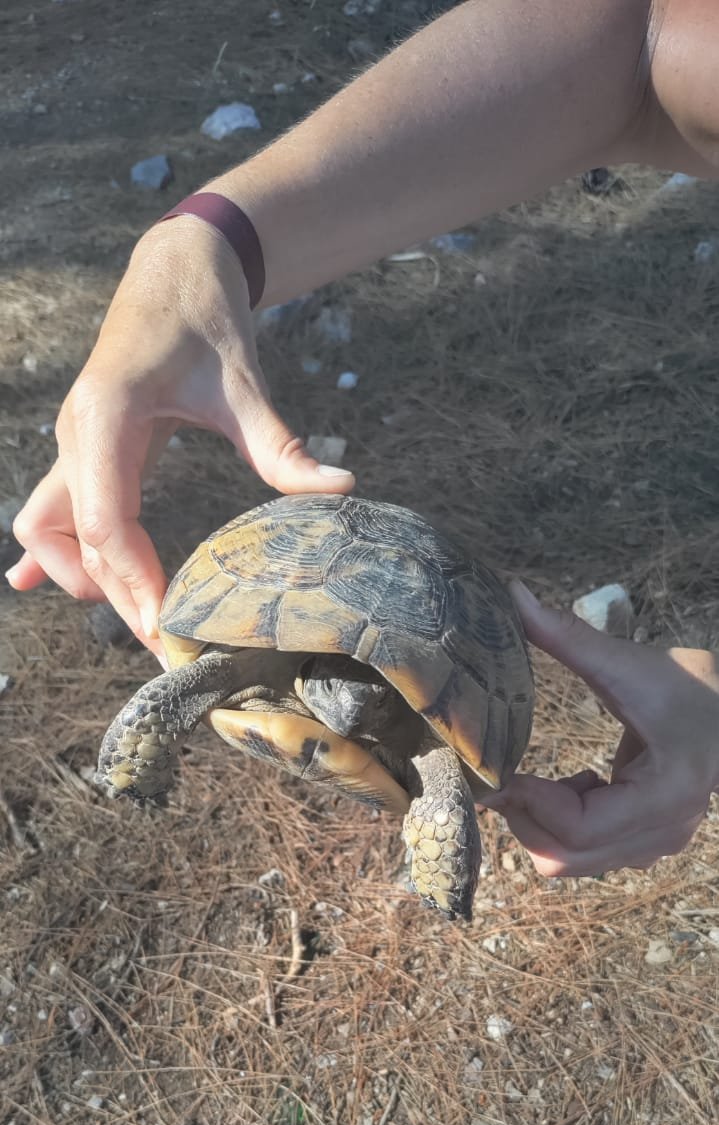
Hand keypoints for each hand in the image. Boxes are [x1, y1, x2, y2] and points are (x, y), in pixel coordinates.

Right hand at [7, 220, 354, 657]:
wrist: (174, 271)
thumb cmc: (206, 322)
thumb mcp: (246, 386)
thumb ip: (284, 447)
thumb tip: (343, 490)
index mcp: (109, 416)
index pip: (106, 522)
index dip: (133, 582)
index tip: (166, 628)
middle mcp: (77, 433)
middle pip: (80, 542)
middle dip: (119, 598)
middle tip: (167, 646)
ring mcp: (72, 442)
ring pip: (48, 529)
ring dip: (79, 576)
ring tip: (136, 612)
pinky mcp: (81, 449)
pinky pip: (48, 508)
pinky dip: (44, 549)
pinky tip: (28, 586)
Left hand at [488, 582, 718, 876]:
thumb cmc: (691, 687)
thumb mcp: (629, 662)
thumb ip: (570, 638)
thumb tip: (512, 593)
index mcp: (666, 793)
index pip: (579, 827)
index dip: (530, 803)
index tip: (500, 771)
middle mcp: (662, 831)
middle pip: (565, 857)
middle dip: (523, 817)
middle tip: (504, 774)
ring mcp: (655, 845)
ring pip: (569, 863)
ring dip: (539, 823)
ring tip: (542, 778)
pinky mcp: (645, 845)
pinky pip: (584, 856)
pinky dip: (560, 827)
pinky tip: (576, 785)